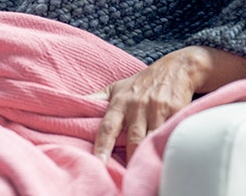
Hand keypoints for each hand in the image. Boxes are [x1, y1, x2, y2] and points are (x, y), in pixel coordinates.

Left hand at [91, 46, 245, 163]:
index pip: (108, 127)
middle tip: (126, 176)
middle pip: (133, 139)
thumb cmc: (140, 83)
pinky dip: (165, 147)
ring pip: (151, 139)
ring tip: (144, 171)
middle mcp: (137, 107)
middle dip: (131, 158)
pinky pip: (168, 135)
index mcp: (120, 103)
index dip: (103, 145)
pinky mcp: (175, 112)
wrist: (176, 69)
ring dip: (148, 155)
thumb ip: (95, 100)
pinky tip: (163, 158)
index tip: (99, 162)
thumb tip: (70, 106)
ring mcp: (157, 110)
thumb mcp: (116, 88)